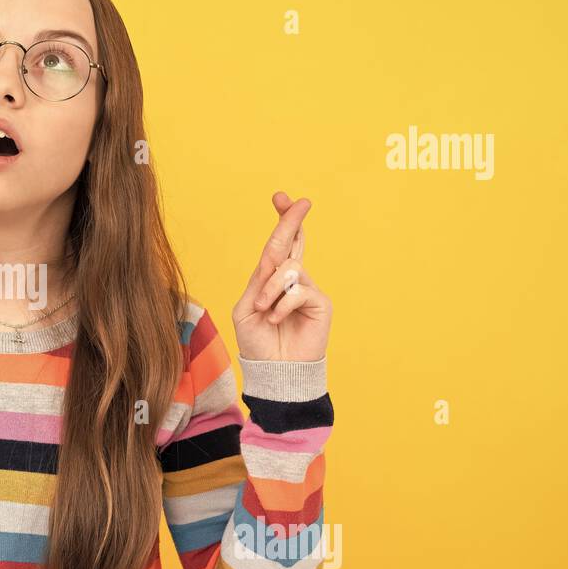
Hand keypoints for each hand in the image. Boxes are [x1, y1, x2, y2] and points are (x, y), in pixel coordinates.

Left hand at [231, 191, 331, 361]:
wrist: (273, 370)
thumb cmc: (257, 342)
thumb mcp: (247, 308)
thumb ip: (258, 282)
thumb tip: (274, 262)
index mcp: (271, 278)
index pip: (278, 244)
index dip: (282, 220)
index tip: (280, 197)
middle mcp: (291, 279)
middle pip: (294, 241)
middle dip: (291, 219)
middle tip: (297, 201)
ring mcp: (307, 289)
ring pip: (288, 269)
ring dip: (269, 289)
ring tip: (263, 310)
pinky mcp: (320, 303)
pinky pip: (298, 290)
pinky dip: (281, 305)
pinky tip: (276, 320)